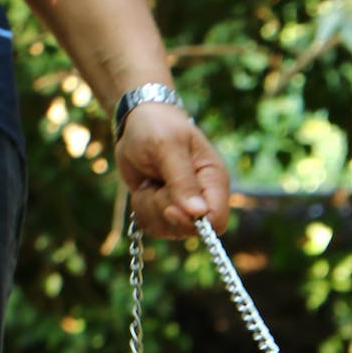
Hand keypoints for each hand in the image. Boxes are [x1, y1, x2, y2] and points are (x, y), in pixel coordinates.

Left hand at [114, 101, 229, 238]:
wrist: (135, 122)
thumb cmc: (156, 126)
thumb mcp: (167, 146)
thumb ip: (182, 180)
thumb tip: (198, 213)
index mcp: (214, 180)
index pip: (217, 221)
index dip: (194, 222)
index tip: (170, 208)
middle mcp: (203, 198)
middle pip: (189, 229)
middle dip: (164, 209)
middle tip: (156, 181)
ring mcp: (184, 208)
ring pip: (168, 230)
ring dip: (150, 207)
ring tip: (150, 180)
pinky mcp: (165, 212)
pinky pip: (152, 226)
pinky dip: (142, 208)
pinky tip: (145, 187)